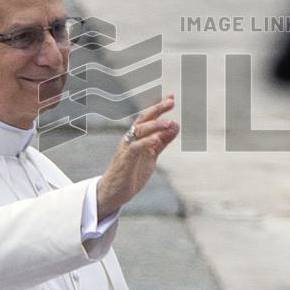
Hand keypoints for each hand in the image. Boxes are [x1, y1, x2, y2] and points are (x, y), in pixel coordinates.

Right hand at [96, 93, 178, 218]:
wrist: (114, 193)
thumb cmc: (131, 173)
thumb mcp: (151, 156)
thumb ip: (162, 142)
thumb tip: (176, 126)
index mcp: (136, 137)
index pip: (148, 118)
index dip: (159, 107)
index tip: (171, 96)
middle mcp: (130, 139)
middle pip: (143, 120)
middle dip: (157, 109)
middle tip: (171, 102)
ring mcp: (126, 149)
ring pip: (139, 132)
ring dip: (155, 125)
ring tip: (169, 122)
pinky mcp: (124, 161)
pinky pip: (134, 148)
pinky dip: (146, 143)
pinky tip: (156, 139)